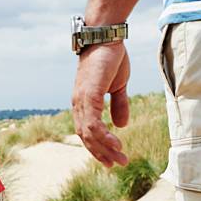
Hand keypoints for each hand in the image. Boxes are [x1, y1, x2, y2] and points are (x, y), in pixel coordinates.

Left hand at [72, 41, 130, 167]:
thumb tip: (121, 125)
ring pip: (89, 134)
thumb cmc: (110, 58)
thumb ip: (118, 105)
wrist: (106, 36)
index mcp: (84, 104)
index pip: (87, 132)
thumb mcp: (117, 86)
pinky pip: (93, 123)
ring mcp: (81, 101)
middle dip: (102, 153)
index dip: (97, 147)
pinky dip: (103, 136)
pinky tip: (115, 143)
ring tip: (120, 158)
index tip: (111, 159)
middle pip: (86, 138)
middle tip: (117, 164)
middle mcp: (79, 105)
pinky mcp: (88, 96)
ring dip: (104, 149)